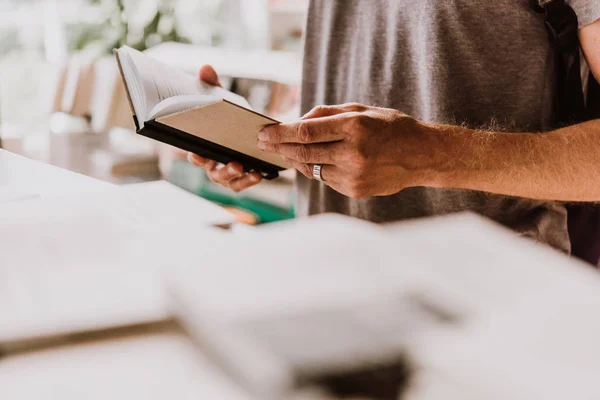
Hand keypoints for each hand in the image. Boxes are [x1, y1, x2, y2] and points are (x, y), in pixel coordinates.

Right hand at [188, 65, 261, 191]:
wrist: (247, 127)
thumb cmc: (227, 116)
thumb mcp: (221, 99)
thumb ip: (212, 85)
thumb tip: (206, 69)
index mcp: (203, 147)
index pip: (194, 155)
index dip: (195, 157)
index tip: (197, 155)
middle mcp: (212, 163)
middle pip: (213, 172)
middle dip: (223, 170)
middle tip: (234, 164)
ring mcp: (226, 172)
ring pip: (228, 181)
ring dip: (237, 177)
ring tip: (248, 169)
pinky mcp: (241, 175)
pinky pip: (242, 182)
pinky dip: (250, 179)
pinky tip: (259, 174)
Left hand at [257, 103, 438, 197]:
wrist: (421, 156)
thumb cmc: (391, 128)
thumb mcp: (361, 110)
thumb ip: (327, 115)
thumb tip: (296, 122)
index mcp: (354, 127)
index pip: (306, 131)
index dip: (280, 133)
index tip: (263, 132)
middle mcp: (352, 153)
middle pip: (303, 152)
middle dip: (279, 147)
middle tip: (263, 142)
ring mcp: (353, 175)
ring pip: (311, 168)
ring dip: (296, 159)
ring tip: (285, 150)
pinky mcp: (354, 190)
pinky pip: (325, 179)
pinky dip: (317, 169)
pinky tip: (315, 161)